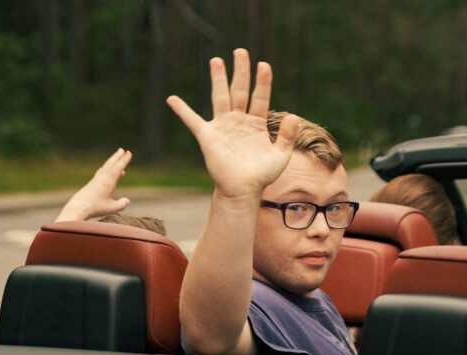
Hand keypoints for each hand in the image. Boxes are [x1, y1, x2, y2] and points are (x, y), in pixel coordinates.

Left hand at [56, 148, 131, 221]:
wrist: (78, 207)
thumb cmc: (96, 207)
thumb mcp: (112, 208)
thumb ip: (122, 204)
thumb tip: (127, 201)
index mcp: (108, 181)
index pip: (118, 168)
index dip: (124, 160)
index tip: (129, 153)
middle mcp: (102, 178)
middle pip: (110, 164)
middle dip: (117, 157)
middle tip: (122, 150)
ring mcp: (96, 180)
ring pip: (105, 168)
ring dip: (111, 162)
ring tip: (117, 160)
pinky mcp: (91, 184)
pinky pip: (101, 173)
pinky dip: (106, 170)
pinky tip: (107, 172)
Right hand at [166, 48, 298, 201]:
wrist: (243, 191)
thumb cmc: (262, 175)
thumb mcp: (280, 156)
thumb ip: (287, 136)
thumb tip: (294, 115)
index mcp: (257, 123)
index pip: (260, 97)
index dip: (262, 82)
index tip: (264, 65)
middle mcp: (239, 121)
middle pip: (239, 90)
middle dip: (240, 71)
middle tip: (240, 51)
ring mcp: (223, 127)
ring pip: (220, 97)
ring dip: (218, 79)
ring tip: (216, 60)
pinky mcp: (208, 137)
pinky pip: (193, 121)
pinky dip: (182, 110)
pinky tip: (172, 99)